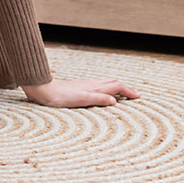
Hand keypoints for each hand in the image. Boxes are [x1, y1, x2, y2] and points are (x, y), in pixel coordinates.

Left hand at [21, 77, 139, 107]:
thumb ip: (98, 98)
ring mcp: (86, 85)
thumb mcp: (81, 99)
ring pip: (106, 83)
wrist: (44, 91)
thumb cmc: (61, 96)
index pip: (117, 86)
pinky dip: (107, 89)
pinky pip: (98, 86)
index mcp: (95, 87)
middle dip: (126, 87)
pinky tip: (102, 93)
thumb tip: (115, 100)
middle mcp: (92, 84)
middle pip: (113, 82)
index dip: (129, 91)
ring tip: (123, 93)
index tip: (139, 97)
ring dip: (117, 87)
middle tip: (134, 95)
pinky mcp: (79, 88)